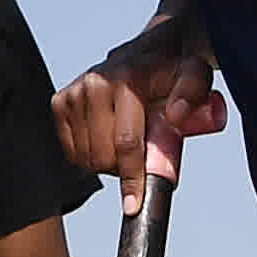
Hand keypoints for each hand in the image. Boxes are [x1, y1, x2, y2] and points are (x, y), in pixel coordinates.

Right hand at [52, 26, 223, 182]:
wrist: (152, 51)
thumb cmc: (176, 72)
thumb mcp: (196, 76)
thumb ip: (193, 92)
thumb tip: (176, 115)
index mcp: (128, 78)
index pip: (127, 141)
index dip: (131, 178)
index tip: (133, 205)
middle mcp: (96, 82)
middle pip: (102, 155)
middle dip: (122, 170)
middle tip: (142, 159)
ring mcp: (75, 91)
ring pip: (84, 157)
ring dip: (105, 164)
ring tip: (127, 146)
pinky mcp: (61, 101)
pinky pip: (70, 150)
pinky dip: (87, 156)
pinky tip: (106, 141)